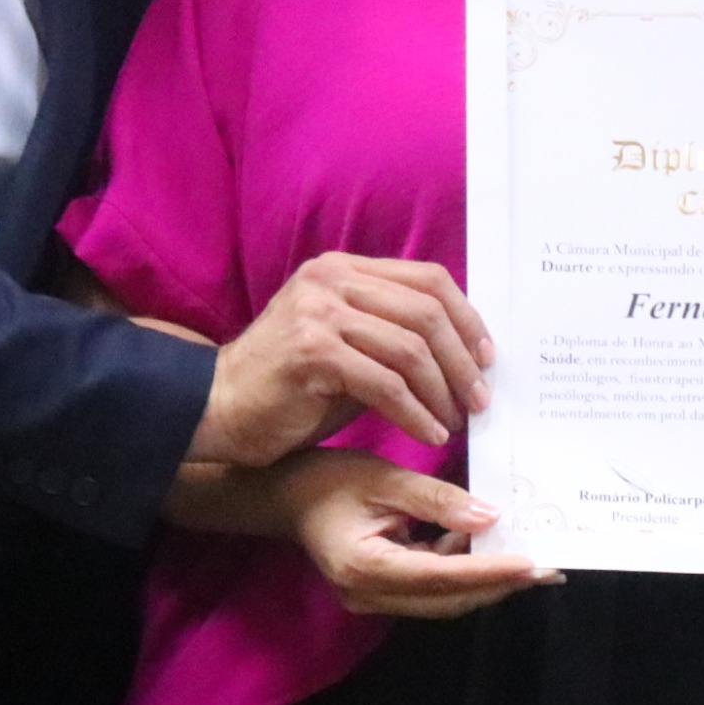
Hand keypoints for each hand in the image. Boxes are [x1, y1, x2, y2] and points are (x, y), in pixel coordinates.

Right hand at [186, 253, 495, 469]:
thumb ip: (393, 334)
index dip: (467, 319)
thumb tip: (465, 353)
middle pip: (427, 311)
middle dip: (462, 360)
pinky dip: (416, 414)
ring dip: (443, 392)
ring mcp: (319, 313)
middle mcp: (331, 280)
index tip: (486, 359)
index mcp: (343, 269)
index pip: (428, 279)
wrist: (216, 408)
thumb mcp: (346, 344)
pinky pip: (386, 385)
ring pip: (411, 348)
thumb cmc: (290, 386)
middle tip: (480, 399)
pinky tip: (428, 435)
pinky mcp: (312, 353)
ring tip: (456, 422)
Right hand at [282, 450, 557, 619]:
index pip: (442, 577)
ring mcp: (377, 598)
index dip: (491, 572)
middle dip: (500, 584)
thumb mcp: (382, 479)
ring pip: (446, 598)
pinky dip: (466, 570)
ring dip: (488, 579)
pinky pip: (435, 587)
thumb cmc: (326, 481)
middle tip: (549, 568)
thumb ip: (437, 500)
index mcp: (366, 568)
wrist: (284, 496)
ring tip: (532, 558)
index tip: (534, 564)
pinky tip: (492, 548)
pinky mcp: (385, 591)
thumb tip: (490, 518)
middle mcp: (371, 595)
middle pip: (450, 599)